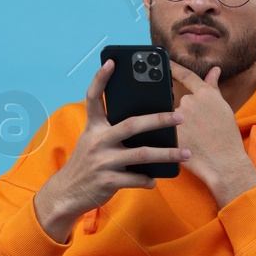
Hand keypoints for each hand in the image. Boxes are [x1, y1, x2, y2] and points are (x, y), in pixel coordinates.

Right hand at [37, 58, 190, 239]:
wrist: (68, 193)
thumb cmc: (89, 164)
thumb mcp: (94, 142)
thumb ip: (112, 131)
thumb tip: (146, 122)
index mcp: (93, 128)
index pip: (94, 98)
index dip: (100, 79)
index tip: (111, 62)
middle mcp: (97, 141)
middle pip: (131, 125)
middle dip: (158, 119)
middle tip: (181, 117)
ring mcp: (102, 162)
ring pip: (141, 155)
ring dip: (167, 154)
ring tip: (187, 153)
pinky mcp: (108, 181)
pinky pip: (136, 179)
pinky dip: (148, 179)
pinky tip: (155, 179)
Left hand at [165, 60, 255, 207]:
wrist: (224, 163)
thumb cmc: (227, 138)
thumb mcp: (223, 109)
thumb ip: (214, 88)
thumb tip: (214, 70)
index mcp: (205, 94)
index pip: (186, 75)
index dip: (174, 68)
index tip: (164, 62)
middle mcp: (190, 102)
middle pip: (180, 101)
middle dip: (186, 113)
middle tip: (201, 129)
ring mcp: (178, 117)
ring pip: (172, 117)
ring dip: (179, 125)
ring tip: (196, 140)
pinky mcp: (170, 133)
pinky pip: (166, 130)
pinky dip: (173, 136)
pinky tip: (186, 145)